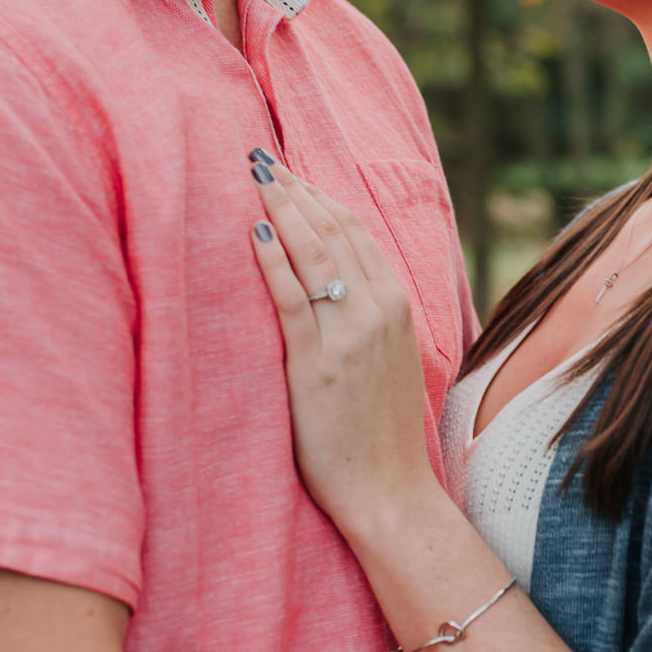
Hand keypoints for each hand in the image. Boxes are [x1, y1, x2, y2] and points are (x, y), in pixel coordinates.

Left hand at [248, 154, 442, 543]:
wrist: (390, 492)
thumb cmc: (380, 434)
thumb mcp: (388, 362)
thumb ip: (368, 319)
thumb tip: (333, 286)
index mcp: (398, 307)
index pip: (356, 232)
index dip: (321, 196)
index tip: (290, 172)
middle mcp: (380, 311)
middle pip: (334, 231)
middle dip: (296, 189)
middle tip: (260, 159)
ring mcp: (350, 336)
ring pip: (315, 254)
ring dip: (283, 209)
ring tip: (253, 177)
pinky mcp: (317, 365)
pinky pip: (292, 300)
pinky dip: (273, 261)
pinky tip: (254, 233)